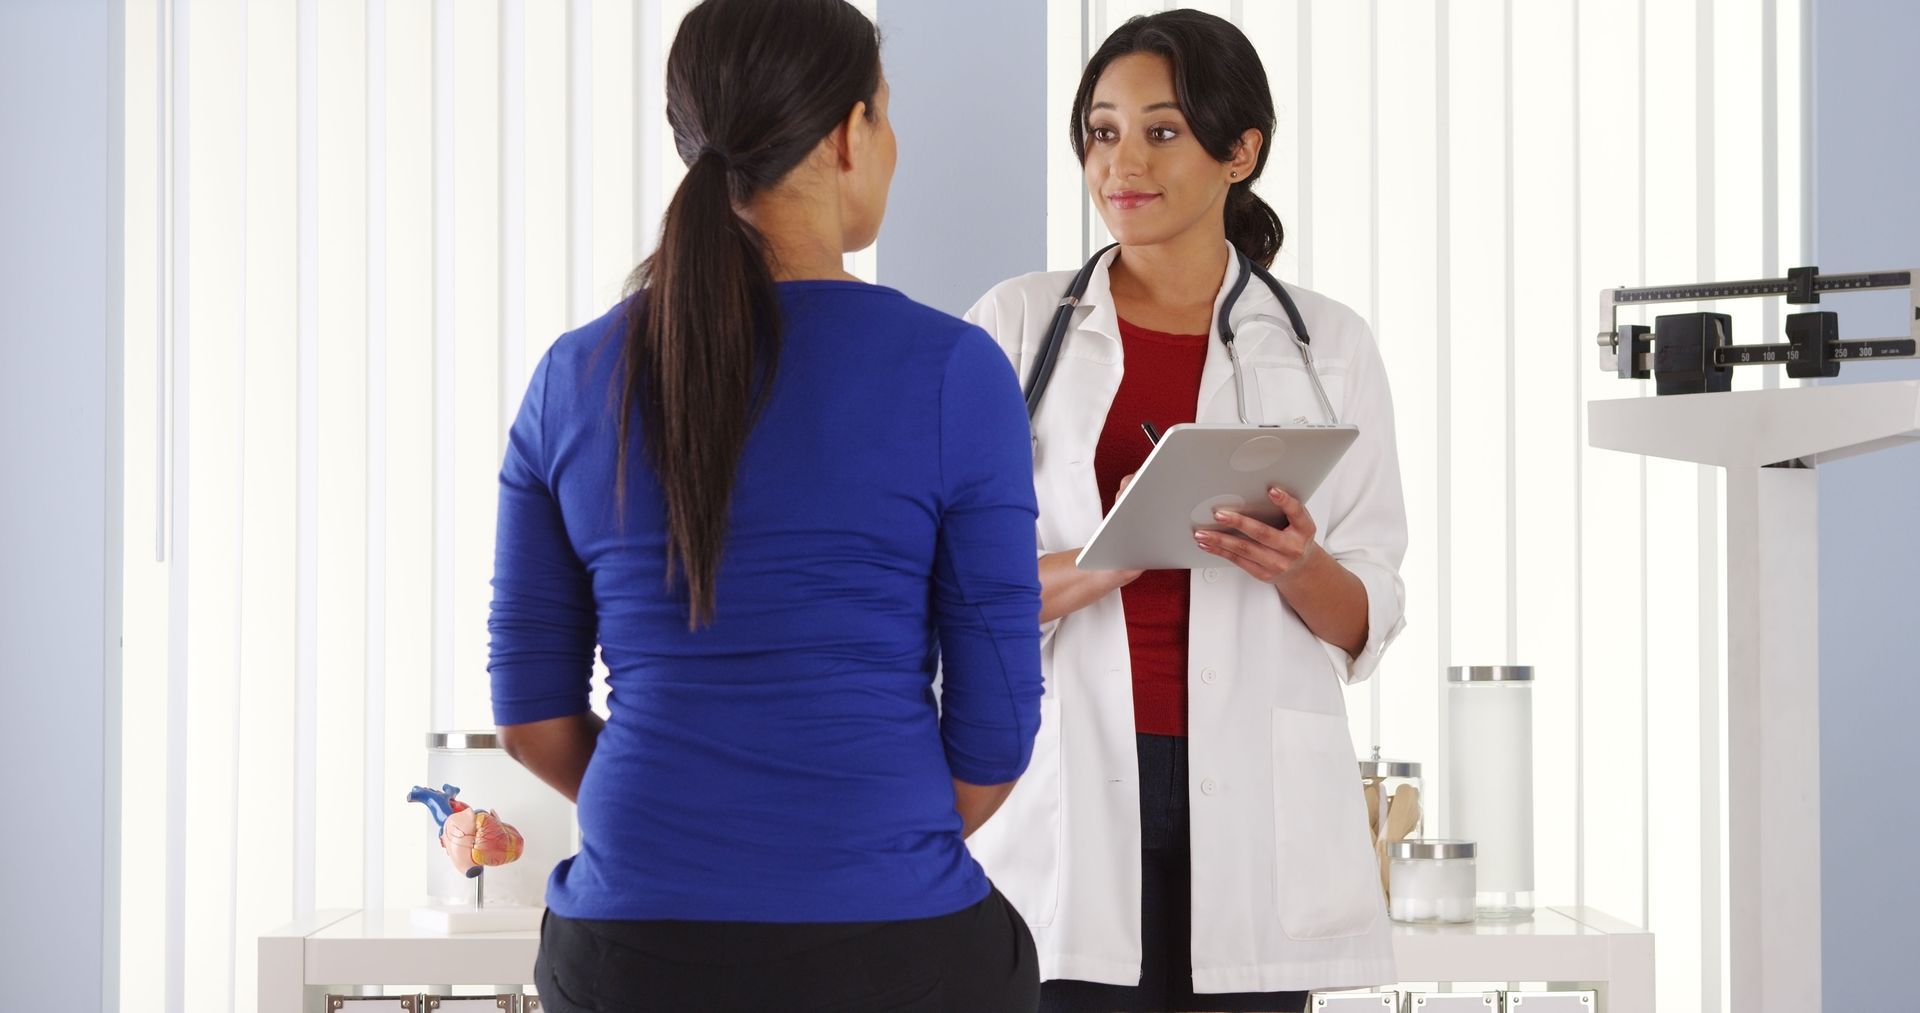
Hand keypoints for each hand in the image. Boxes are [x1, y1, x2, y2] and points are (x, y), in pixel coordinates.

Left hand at [1192, 485, 1320, 586]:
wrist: (1301, 569)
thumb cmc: (1295, 539)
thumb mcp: (1298, 522)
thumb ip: (1284, 508)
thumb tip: (1258, 490)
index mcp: (1304, 529)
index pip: (1297, 512)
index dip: (1285, 501)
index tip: (1272, 490)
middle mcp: (1292, 547)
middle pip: (1262, 533)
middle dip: (1238, 523)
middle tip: (1219, 514)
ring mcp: (1277, 563)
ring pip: (1244, 549)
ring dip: (1220, 540)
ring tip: (1202, 533)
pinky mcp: (1263, 573)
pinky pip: (1238, 561)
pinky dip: (1220, 551)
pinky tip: (1208, 545)